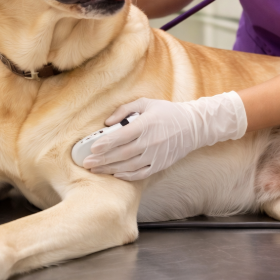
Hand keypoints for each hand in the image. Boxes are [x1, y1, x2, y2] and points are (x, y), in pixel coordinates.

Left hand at [82, 91, 247, 180]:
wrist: (193, 127)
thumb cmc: (167, 112)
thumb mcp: (146, 103)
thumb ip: (125, 109)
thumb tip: (107, 122)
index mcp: (146, 125)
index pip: (121, 136)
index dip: (106, 143)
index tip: (92, 147)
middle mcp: (150, 142)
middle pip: (121, 154)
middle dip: (102, 159)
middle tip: (86, 162)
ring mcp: (155, 156)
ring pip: (128, 166)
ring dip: (110, 169)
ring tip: (95, 169)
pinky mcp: (160, 165)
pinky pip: (140, 174)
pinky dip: (126, 176)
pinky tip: (115, 174)